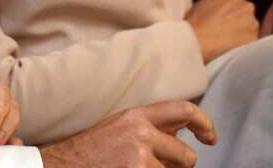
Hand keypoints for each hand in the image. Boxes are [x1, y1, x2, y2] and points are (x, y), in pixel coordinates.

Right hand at [39, 101, 215, 167]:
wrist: (61, 166)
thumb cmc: (90, 151)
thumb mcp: (119, 127)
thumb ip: (150, 128)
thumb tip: (178, 136)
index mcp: (137, 115)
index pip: (184, 110)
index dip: (205, 123)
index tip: (211, 138)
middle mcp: (141, 133)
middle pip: (186, 156)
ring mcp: (139, 158)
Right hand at [184, 0, 258, 62]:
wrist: (198, 41)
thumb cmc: (197, 23)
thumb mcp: (203, 3)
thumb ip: (217, 1)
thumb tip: (221, 3)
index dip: (229, 8)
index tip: (224, 16)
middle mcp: (247, 7)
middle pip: (245, 12)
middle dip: (238, 19)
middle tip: (226, 28)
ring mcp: (252, 24)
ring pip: (249, 27)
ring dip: (241, 32)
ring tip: (227, 39)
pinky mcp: (253, 39)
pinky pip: (249, 41)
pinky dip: (242, 44)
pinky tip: (230, 47)